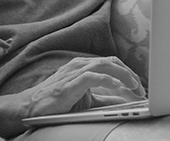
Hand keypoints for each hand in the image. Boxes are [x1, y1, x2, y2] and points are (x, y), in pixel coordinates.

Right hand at [16, 56, 146, 118]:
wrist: (30, 108)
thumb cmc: (56, 103)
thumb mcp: (86, 100)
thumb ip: (104, 99)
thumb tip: (124, 101)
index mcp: (83, 66)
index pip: (111, 63)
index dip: (127, 72)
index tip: (139, 86)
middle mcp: (79, 65)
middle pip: (111, 62)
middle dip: (129, 73)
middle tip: (140, 88)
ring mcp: (73, 72)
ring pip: (104, 65)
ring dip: (122, 75)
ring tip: (134, 86)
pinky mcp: (69, 83)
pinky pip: (92, 77)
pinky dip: (107, 80)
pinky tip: (117, 86)